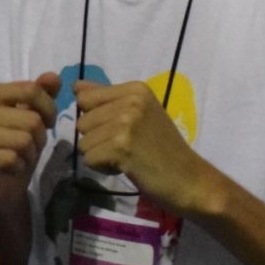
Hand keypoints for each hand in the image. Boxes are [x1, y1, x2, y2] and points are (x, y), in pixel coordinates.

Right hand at [0, 74, 60, 197]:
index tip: (48, 122)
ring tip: (21, 157)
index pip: (30, 90)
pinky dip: (18, 166)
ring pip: (22, 139)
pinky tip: (11, 167)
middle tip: (30, 146)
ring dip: (30, 153)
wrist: (1, 187)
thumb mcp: (34, 117)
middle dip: (39, 137)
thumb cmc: (17, 147)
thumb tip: (52, 77)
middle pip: (30, 118)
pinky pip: (10, 158)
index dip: (49, 109)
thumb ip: (42, 95)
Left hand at [72, 80, 225, 216]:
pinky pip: (89, 159)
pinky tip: (126, 167)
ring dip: (100, 155)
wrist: (188, 179)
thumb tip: (76, 85)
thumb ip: (106, 98)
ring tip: (127, 157)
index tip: (121, 130)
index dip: (96, 119)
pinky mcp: (121, 146)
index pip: (84, 97)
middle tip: (127, 147)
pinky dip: (103, 168)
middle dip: (98, 139)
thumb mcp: (138, 114)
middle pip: (82, 122)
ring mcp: (126, 123)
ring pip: (84, 142)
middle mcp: (131, 100)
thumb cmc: (163, 149)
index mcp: (135, 89)